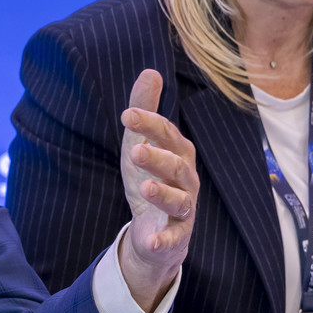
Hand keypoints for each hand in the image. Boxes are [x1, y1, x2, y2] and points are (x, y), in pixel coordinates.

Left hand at [118, 69, 197, 310]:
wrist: (154, 227)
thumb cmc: (150, 177)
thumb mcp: (141, 143)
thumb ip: (144, 112)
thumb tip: (150, 71)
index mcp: (178, 154)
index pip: (167, 135)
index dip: (150, 124)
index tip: (126, 114)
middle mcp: (186, 180)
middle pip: (177, 167)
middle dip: (158, 158)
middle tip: (135, 151)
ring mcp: (184, 208)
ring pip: (180, 200)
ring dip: (163, 194)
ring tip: (144, 188)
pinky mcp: (177, 236)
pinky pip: (175, 238)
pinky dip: (164, 240)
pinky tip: (152, 241)